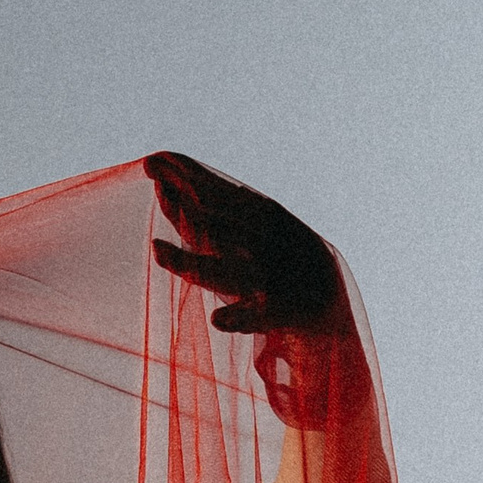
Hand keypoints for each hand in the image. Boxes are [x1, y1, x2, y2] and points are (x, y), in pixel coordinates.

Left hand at [144, 153, 368, 428]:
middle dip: (191, 207)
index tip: (151, 161)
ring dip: (196, 264)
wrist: (330, 314)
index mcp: (269, 220)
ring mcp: (280, 280)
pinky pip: (262, 318)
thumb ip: (205, 222)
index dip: (189, 177)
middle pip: (225, 227)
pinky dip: (242, 319)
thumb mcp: (245, 242)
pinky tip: (218, 321)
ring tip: (157, 252)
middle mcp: (274, 245)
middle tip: (157, 189)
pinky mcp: (287, 316)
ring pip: (232, 273)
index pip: (223, 195)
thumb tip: (163, 191)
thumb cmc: (273, 274)